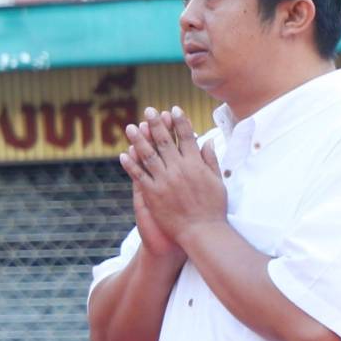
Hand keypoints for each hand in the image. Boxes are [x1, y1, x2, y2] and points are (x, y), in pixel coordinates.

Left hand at [122, 108, 225, 249]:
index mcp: (196, 165)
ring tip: (130, 127)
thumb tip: (207, 141)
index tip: (173, 108)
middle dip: (157, 124)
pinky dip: (130, 164)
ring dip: (138, 140)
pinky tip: (123, 154)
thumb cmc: (213, 207)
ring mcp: (164, 181)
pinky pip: (139, 176)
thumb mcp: (217, 181)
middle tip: (149, 110)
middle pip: (165, 142)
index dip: (180, 122)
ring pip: (148, 155)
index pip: (186, 137)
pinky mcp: (153, 194)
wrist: (202, 231)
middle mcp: (179, 169)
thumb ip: (210, 160)